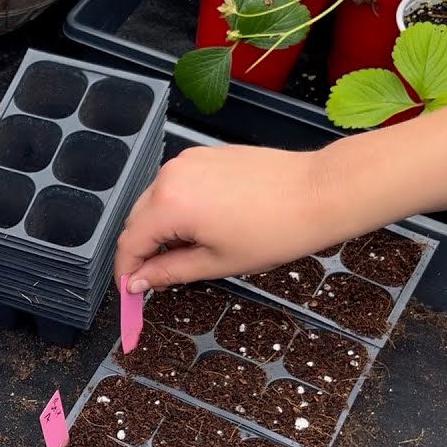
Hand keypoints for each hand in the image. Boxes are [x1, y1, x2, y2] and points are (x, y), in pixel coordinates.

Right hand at [113, 144, 360, 293]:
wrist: (321, 192)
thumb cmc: (278, 228)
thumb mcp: (217, 262)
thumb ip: (168, 272)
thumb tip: (138, 282)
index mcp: (169, 204)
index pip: (129, 242)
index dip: (125, 270)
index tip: (130, 290)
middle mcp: (170, 176)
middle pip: (137, 220)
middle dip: (141, 250)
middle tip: (155, 278)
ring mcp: (187, 161)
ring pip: (154, 202)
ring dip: (159, 228)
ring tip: (185, 252)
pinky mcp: (204, 156)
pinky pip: (175, 186)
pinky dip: (176, 208)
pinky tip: (200, 226)